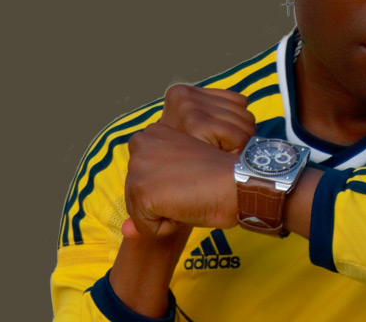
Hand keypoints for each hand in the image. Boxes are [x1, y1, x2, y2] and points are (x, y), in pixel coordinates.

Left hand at [122, 85, 252, 238]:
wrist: (239, 181)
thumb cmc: (220, 177)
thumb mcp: (180, 181)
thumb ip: (149, 199)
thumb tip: (125, 231)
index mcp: (151, 134)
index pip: (142, 178)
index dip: (168, 188)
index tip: (192, 177)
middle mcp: (140, 144)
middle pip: (136, 195)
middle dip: (162, 203)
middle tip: (193, 188)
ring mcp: (138, 167)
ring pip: (140, 213)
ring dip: (166, 215)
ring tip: (191, 196)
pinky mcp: (142, 191)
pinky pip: (148, 229)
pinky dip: (169, 228)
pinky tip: (189, 206)